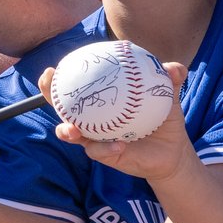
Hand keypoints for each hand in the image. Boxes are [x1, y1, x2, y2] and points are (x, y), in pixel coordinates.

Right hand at [42, 63, 193, 181]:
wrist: (172, 151)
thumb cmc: (164, 120)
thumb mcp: (167, 97)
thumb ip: (169, 80)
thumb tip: (174, 67)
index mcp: (100, 102)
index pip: (75, 88)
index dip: (58, 79)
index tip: (52, 69)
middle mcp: (90, 119)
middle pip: (61, 107)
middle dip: (49, 95)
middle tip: (48, 84)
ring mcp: (94, 138)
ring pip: (71, 133)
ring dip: (67, 130)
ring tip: (73, 129)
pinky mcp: (104, 155)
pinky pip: (99, 151)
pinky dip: (107, 148)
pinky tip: (119, 145)